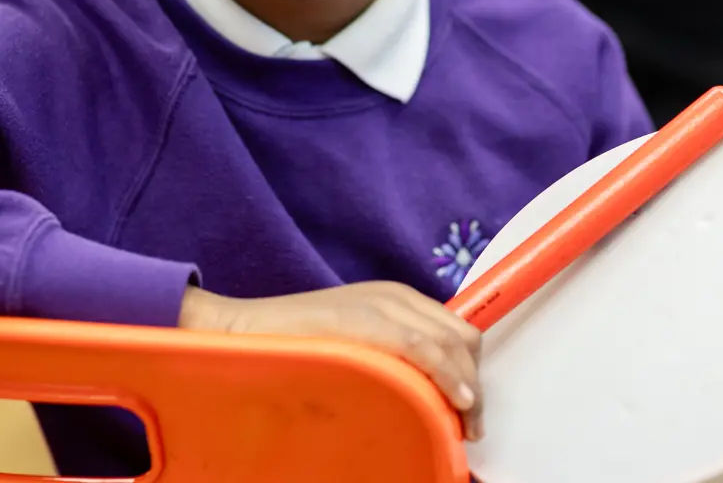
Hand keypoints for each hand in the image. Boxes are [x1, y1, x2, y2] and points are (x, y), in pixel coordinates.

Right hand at [179, 281, 482, 440]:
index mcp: (396, 298)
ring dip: (466, 386)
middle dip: (475, 382)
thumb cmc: (297, 344)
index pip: (457, 332)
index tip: (470, 412)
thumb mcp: (357, 345)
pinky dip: (446, 373)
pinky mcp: (365, 318)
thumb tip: (427, 394)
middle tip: (468, 426)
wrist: (247, 330)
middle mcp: (395, 296)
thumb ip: (390, 356)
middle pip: (462, 338)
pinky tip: (454, 399)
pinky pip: (422, 347)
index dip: (472, 373)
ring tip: (461, 424)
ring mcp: (380, 304)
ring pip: (450, 343)